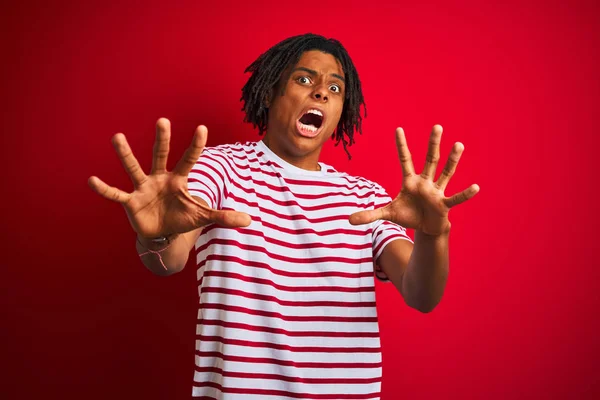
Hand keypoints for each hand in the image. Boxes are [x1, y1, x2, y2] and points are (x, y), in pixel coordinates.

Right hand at [88, 118, 250, 238]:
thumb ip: (223, 216)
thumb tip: (250, 221)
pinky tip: (91, 180)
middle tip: (163, 120)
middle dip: (162, 140)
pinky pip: (116, 194)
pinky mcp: (130, 202)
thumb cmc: (181, 218)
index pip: (189, 160)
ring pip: (134, 168)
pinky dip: (104, 189)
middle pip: (161, 156)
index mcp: (179, 180)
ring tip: (117, 137)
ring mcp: (143, 188)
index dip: (195, 146)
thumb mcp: (203, 217)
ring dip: (126, 154)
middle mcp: (160, 178)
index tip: (202, 128)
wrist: (161, 233)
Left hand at [349, 125, 478, 235]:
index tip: (398, 129)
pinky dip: (465, 194)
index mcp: (411, 181)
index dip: (401, 145)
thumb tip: (349, 219)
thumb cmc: (409, 216)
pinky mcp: (444, 204)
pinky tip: (476, 187)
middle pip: (430, 160)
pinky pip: (456, 198)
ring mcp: (436, 192)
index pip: (405, 159)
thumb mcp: (388, 214)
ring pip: (445, 173)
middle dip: (433, 144)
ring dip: (452, 160)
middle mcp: (425, 182)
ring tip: (459, 145)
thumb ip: (370, 215)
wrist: (426, 228)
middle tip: (437, 126)